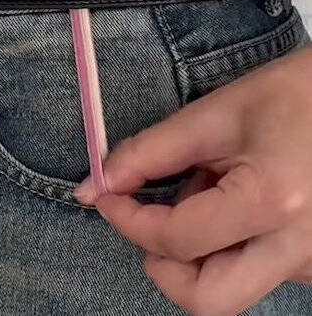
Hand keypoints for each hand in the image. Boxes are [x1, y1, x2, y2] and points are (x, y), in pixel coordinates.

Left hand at [75, 44, 311, 315]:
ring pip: (233, 287)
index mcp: (271, 203)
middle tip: (146, 222)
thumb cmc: (292, 93)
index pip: (177, 239)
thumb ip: (151, 151)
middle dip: (162, 266)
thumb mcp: (217, 113)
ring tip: (204, 188)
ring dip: (196, 251)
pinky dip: (227, 244)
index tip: (105, 195)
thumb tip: (97, 185)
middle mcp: (298, 249)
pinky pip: (257, 270)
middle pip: (209, 299)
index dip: (128, 220)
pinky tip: (233, 195)